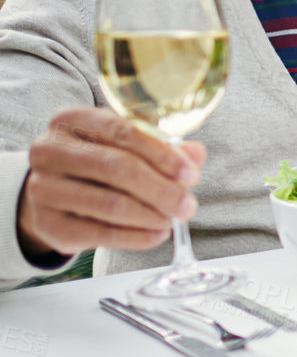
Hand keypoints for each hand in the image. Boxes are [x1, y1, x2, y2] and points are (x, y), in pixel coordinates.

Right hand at [16, 108, 205, 258]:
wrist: (53, 195)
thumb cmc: (97, 164)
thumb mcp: (126, 147)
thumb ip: (162, 148)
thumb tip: (195, 154)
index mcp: (72, 120)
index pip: (123, 132)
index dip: (163, 154)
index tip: (191, 174)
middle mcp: (49, 150)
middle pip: (117, 169)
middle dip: (161, 190)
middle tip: (187, 205)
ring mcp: (42, 188)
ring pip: (110, 204)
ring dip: (151, 216)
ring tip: (173, 220)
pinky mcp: (46, 224)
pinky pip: (100, 234)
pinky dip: (136, 237)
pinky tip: (156, 235)